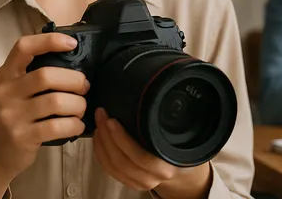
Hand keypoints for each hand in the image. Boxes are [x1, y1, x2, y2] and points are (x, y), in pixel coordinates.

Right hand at [0, 33, 89, 194]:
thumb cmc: (15, 115)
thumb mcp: (17, 91)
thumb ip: (36, 75)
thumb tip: (76, 61)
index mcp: (6, 75)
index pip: (24, 47)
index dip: (49, 41)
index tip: (72, 43)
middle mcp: (6, 92)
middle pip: (46, 75)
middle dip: (74, 80)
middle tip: (84, 87)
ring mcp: (12, 116)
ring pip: (56, 101)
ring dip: (78, 104)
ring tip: (81, 108)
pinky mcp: (21, 137)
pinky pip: (57, 127)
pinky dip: (74, 124)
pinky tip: (77, 125)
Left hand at [92, 108, 211, 197]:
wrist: (182, 173)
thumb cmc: (181, 152)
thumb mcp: (181, 139)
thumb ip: (170, 127)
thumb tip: (156, 99)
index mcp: (165, 167)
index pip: (140, 156)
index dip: (122, 139)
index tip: (112, 120)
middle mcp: (151, 178)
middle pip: (121, 160)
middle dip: (107, 136)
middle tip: (102, 114)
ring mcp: (138, 182)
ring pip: (112, 166)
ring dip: (101, 144)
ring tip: (99, 123)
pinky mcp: (128, 182)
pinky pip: (109, 170)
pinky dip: (100, 154)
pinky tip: (99, 139)